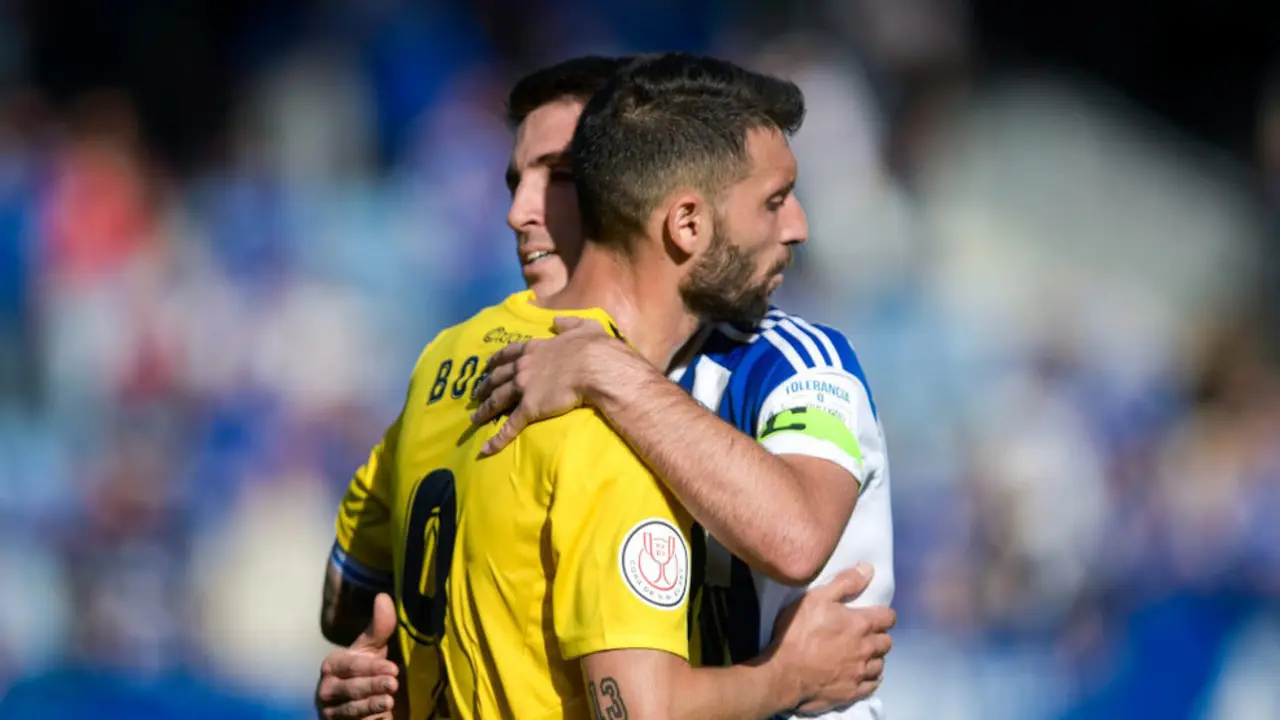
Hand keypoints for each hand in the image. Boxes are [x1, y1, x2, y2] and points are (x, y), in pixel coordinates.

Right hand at [316, 594, 401, 719]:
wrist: (355, 700)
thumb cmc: (364, 669)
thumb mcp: (371, 648)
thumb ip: (379, 626)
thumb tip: (383, 597)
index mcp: (332, 665)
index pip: (352, 666)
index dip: (372, 668)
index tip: (393, 669)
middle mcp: (326, 689)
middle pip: (351, 689)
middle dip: (372, 687)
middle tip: (393, 684)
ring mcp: (331, 711)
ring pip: (351, 710)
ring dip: (370, 707)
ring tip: (389, 702)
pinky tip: (383, 718)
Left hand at [471, 316, 619, 454]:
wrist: (595, 367)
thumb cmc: (593, 348)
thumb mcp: (583, 327)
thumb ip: (567, 323)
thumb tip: (556, 320)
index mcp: (534, 349)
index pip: (508, 354)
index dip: (496, 360)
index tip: (487, 365)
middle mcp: (523, 367)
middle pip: (496, 378)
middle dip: (484, 386)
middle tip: (475, 393)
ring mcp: (523, 388)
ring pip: (497, 400)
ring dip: (484, 410)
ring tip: (474, 418)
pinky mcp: (529, 409)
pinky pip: (510, 426)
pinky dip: (497, 439)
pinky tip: (486, 448)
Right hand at [769, 564, 895, 713]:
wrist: (784, 673)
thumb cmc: (797, 633)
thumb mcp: (816, 598)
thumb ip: (845, 583)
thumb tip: (868, 569)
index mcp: (861, 624)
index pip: (888, 617)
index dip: (883, 615)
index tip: (875, 615)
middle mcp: (866, 649)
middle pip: (887, 642)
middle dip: (879, 636)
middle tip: (865, 634)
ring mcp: (860, 672)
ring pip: (880, 664)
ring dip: (874, 658)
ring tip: (861, 655)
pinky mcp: (853, 692)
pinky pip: (872, 685)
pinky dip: (870, 678)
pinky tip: (860, 674)